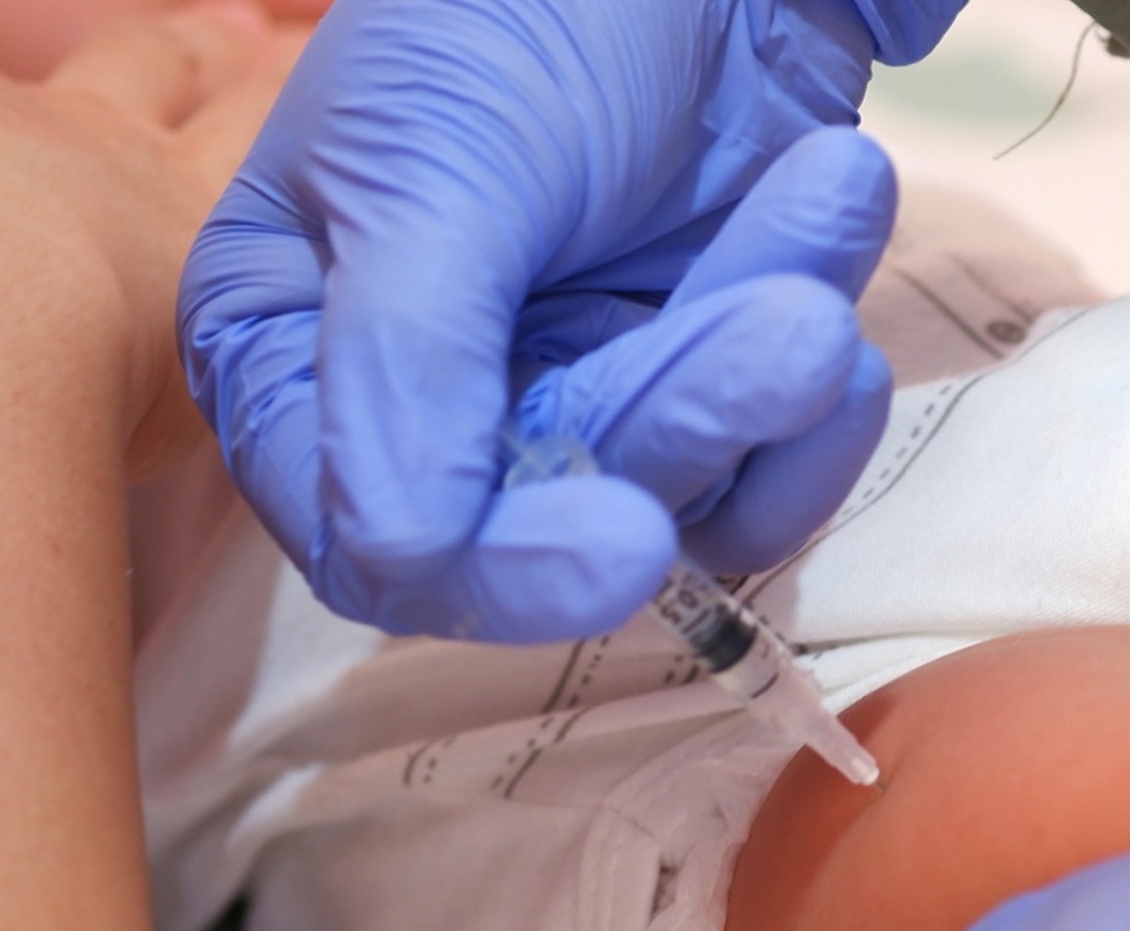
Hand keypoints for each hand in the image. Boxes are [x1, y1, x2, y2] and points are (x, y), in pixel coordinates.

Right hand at [178, 0, 963, 642]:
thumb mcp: (434, 161)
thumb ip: (407, 358)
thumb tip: (403, 552)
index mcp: (296, 344)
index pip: (374, 540)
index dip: (499, 569)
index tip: (627, 542)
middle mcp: (428, 399)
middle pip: (555, 524)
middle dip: (683, 416)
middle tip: (787, 322)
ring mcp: (572, 389)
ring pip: (687, 494)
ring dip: (773, 374)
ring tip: (828, 188)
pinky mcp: (697, 372)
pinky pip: (772, 459)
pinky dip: (824, 373)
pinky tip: (833, 207)